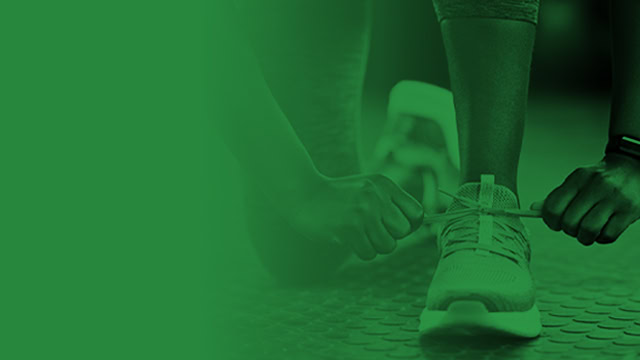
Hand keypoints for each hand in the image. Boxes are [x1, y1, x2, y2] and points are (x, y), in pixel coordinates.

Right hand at [286, 174, 423, 259]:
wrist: (303, 194)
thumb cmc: (339, 197)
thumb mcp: (367, 188)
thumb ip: (390, 202)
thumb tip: (416, 226)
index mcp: (384, 184)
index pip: (417, 213)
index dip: (408, 225)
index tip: (393, 226)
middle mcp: (376, 195)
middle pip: (403, 231)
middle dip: (389, 236)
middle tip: (370, 230)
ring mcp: (363, 211)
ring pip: (388, 246)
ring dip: (374, 246)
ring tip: (358, 234)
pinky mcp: (349, 228)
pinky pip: (369, 253)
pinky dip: (360, 251)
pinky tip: (347, 237)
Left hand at [536, 153, 639, 244]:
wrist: (635, 167)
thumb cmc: (599, 179)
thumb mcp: (578, 180)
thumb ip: (558, 195)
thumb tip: (534, 209)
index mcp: (579, 177)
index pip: (553, 206)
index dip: (550, 221)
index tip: (555, 223)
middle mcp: (597, 186)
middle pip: (569, 221)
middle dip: (568, 230)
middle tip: (573, 227)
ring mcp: (615, 199)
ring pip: (588, 230)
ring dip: (583, 237)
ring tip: (586, 232)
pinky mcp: (630, 211)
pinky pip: (608, 235)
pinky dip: (601, 238)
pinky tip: (602, 231)